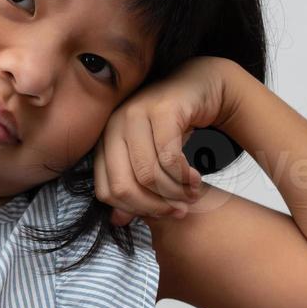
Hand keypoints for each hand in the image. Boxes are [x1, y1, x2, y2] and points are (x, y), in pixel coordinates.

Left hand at [95, 56, 236, 226]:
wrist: (201, 86)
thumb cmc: (173, 125)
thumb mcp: (150, 158)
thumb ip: (133, 187)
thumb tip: (118, 222)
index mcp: (105, 141)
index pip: (106, 192)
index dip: (135, 210)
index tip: (161, 214)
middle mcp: (114, 126)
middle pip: (123, 187)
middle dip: (154, 206)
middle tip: (179, 210)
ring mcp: (135, 114)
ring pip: (148, 175)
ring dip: (175, 192)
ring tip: (192, 193)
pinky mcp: (162, 109)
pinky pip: (169, 157)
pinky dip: (185, 176)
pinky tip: (196, 178)